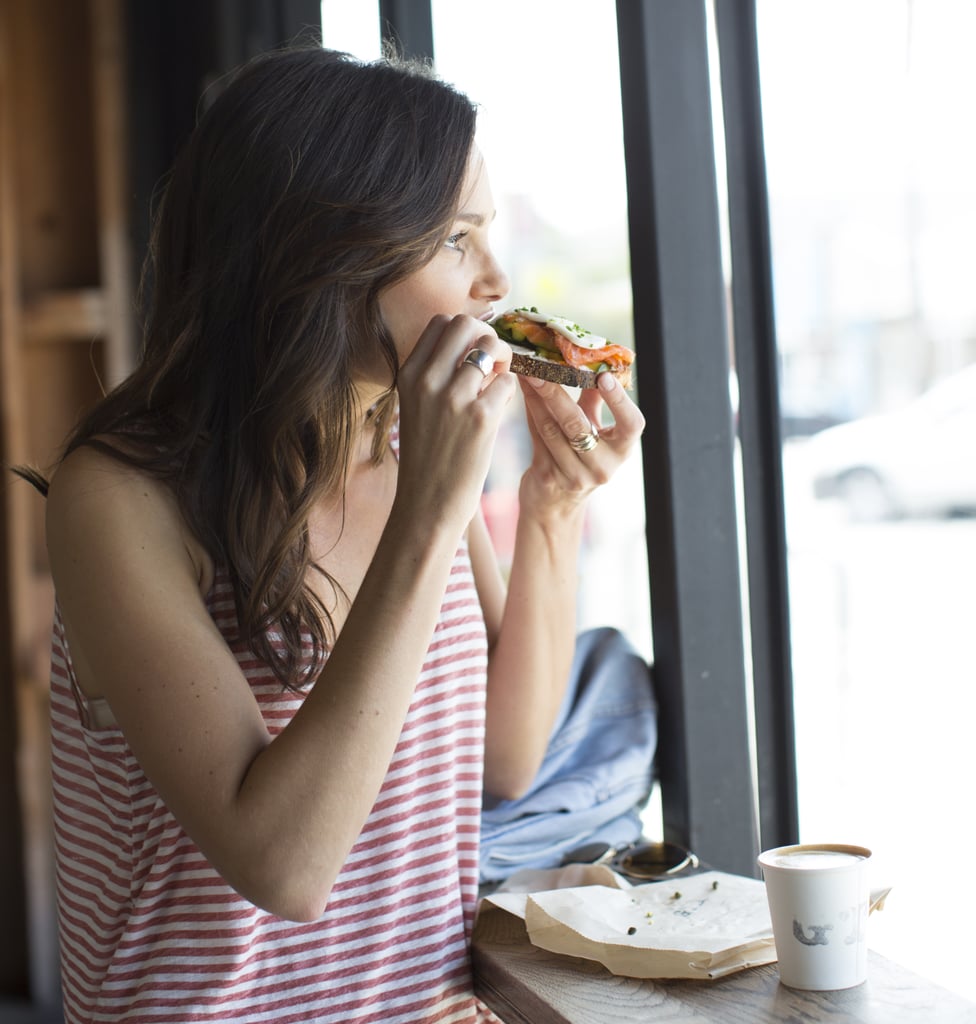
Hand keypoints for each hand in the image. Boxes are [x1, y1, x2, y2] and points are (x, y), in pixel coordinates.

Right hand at [394, 315, 515, 531]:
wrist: (426, 505)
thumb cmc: (427, 457)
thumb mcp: (417, 407)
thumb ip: (436, 374)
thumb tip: (474, 343)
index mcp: (409, 375)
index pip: (442, 322)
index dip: (466, 332)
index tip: (473, 354)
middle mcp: (428, 380)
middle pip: (467, 323)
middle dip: (487, 336)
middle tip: (492, 364)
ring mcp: (454, 398)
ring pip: (491, 347)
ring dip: (502, 362)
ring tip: (496, 388)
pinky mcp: (481, 419)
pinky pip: (507, 382)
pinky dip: (507, 393)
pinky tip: (496, 413)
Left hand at [517, 372, 644, 515]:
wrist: (557, 503)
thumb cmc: (581, 457)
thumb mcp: (597, 431)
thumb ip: (596, 400)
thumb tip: (592, 361)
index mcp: (621, 451)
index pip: (632, 425)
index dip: (619, 401)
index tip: (604, 376)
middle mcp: (601, 466)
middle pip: (578, 424)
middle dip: (557, 392)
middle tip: (541, 366)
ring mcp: (574, 475)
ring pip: (552, 428)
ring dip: (536, 398)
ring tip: (526, 373)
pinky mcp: (548, 477)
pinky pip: (537, 436)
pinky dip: (529, 411)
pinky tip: (523, 392)